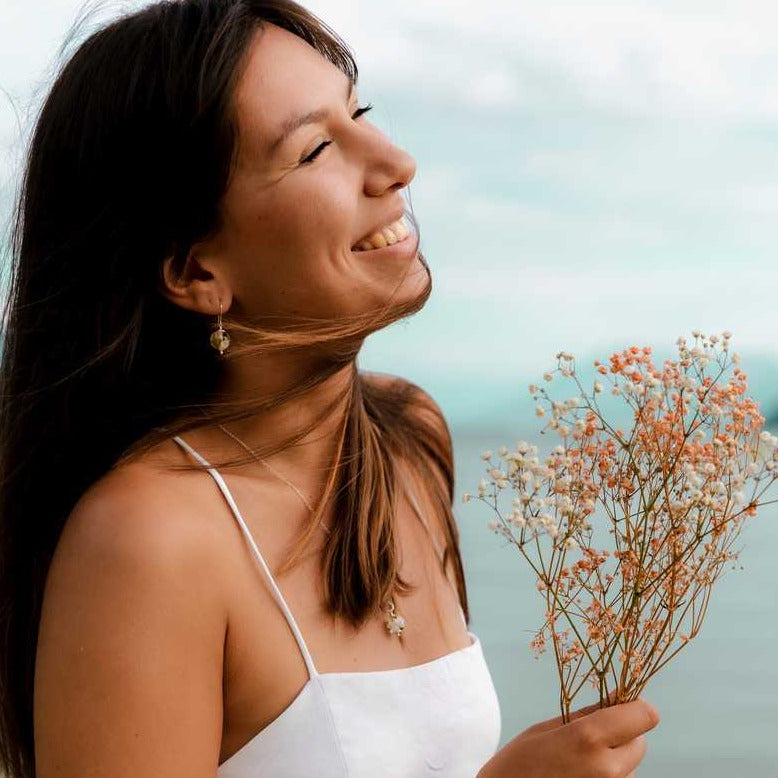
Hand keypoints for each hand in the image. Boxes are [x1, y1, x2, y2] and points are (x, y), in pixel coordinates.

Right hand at [478, 697, 658, 777]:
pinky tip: (581, 776)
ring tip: (580, 763)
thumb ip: (589, 713)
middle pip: (640, 742)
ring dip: (616, 759)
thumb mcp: (548, 728)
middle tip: (593, 736)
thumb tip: (620, 697)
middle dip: (623, 735)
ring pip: (631, 766)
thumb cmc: (519, 763)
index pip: (644, 715)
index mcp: (589, 738)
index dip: (635, 707)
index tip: (621, 706)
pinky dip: (609, 775)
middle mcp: (607, 767)